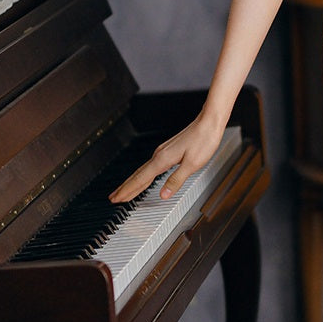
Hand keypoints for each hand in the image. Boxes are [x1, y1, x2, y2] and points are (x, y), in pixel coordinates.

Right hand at [109, 112, 226, 203]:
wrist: (209, 122)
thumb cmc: (204, 140)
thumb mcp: (192, 164)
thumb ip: (176, 180)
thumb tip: (163, 195)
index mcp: (163, 159)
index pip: (141, 179)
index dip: (129, 190)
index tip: (118, 199)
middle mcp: (159, 155)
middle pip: (138, 175)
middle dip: (125, 187)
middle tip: (113, 198)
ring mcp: (163, 152)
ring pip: (143, 171)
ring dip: (132, 182)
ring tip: (124, 191)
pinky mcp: (168, 151)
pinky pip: (150, 166)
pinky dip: (143, 175)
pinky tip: (144, 178)